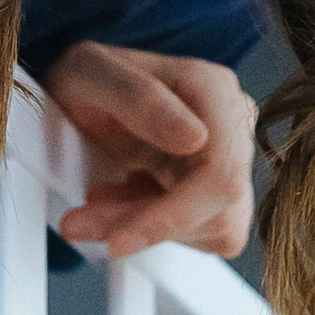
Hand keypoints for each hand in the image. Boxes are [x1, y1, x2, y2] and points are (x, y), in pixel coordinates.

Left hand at [43, 42, 257, 260]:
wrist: (82, 94)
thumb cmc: (86, 76)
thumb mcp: (89, 74)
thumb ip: (139, 98)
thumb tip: (194, 139)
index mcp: (214, 89)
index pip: (220, 176)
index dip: (173, 218)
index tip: (119, 241)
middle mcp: (234, 124)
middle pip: (215, 210)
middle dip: (144, 227)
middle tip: (80, 224)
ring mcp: (232, 159)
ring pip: (207, 228)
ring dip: (143, 228)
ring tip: (96, 204)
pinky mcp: (218, 191)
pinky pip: (198, 233)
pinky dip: (152, 227)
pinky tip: (123, 200)